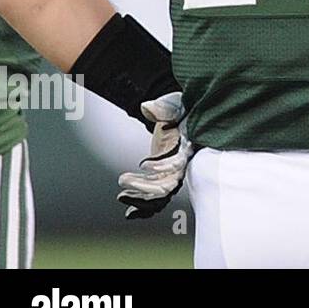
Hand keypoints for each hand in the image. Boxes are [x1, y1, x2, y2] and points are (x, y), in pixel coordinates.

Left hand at [117, 92, 191, 219]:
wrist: (174, 116)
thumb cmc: (177, 109)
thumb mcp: (173, 104)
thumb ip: (163, 107)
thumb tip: (147, 107)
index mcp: (187, 147)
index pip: (178, 164)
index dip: (162, 167)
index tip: (144, 163)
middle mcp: (182, 165)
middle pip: (168, 186)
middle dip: (145, 187)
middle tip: (123, 179)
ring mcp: (172, 174)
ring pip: (159, 195)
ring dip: (140, 197)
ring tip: (121, 194)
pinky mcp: (162, 178)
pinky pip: (153, 197)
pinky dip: (140, 203)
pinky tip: (125, 199)